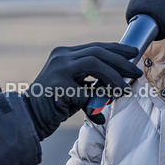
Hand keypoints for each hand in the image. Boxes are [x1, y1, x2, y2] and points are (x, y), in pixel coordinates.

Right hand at [24, 42, 141, 138]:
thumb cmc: (52, 105)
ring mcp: (58, 69)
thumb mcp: (74, 88)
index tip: (133, 53)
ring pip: (94, 63)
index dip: (116, 49)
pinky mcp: (58, 86)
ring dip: (114, 76)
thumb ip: (91, 82)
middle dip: (121, 61)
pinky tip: (99, 114)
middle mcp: (61, 57)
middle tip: (136, 72)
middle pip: (98, 51)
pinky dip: (95, 103)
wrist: (28, 118)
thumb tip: (118, 86)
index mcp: (64, 54)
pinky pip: (86, 92)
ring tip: (125, 89)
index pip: (95, 47)